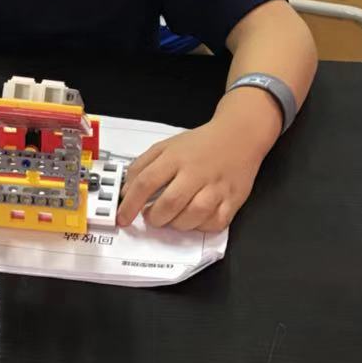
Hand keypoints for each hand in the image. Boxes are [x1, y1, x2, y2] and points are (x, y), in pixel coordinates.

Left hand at [116, 116, 265, 233]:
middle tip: (152, 217)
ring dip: (177, 224)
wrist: (239, 135)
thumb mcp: (166, 147)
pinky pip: (216, 223)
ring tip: (172, 218)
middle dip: (155, 217)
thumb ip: (142, 166)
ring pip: (194, 216)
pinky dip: (202, 227)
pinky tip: (195, 219)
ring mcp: (217, 187)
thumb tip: (126, 192)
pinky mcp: (234, 199)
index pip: (146, 182)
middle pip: (170, 203)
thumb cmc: (199, 145)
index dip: (130, 204)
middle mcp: (196, 172)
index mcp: (176, 157)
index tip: (122, 217)